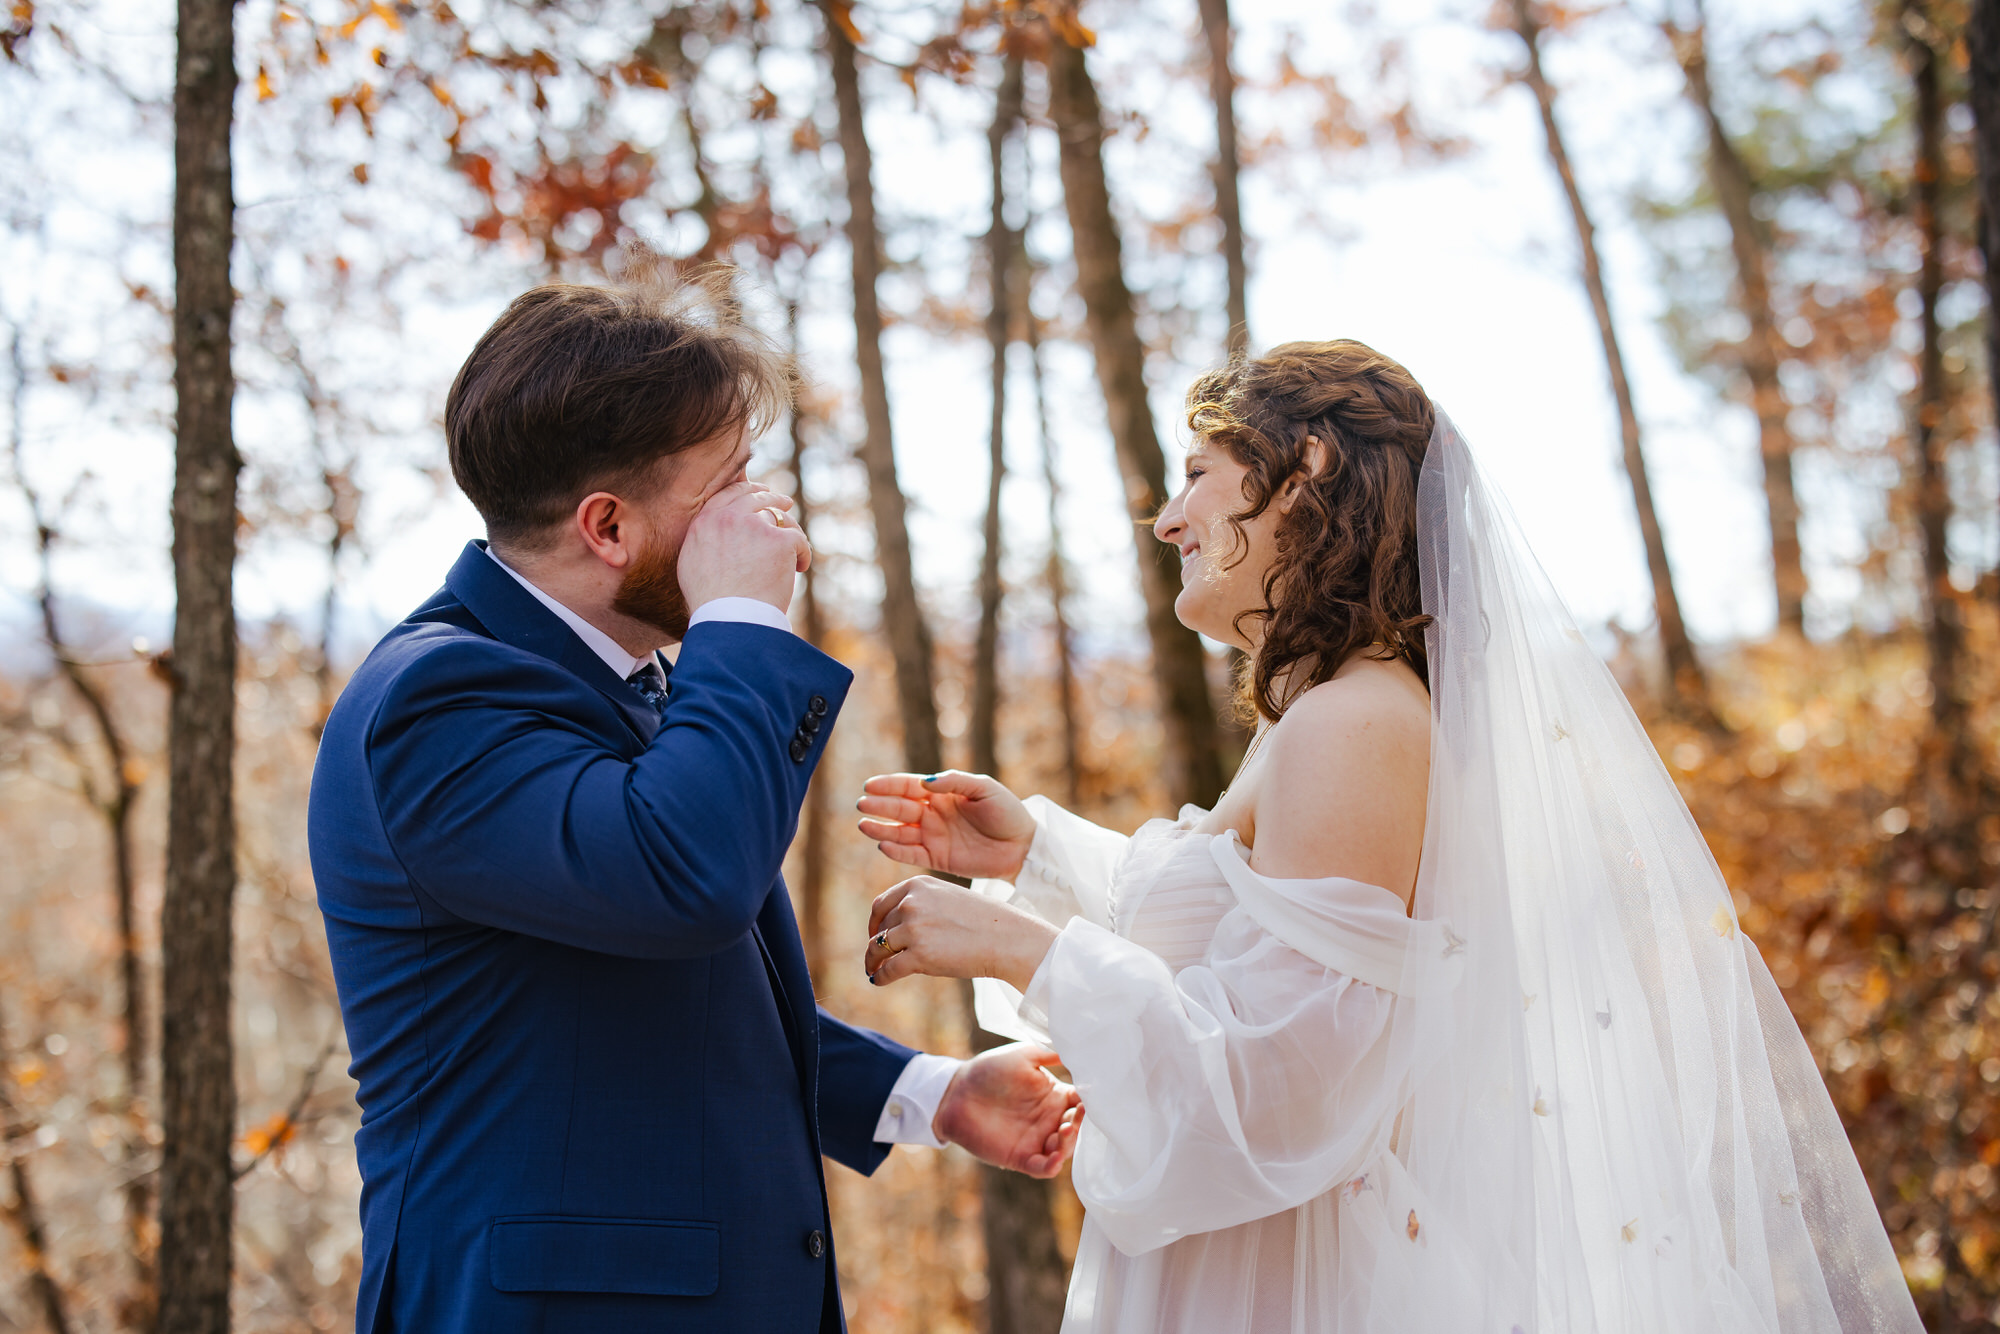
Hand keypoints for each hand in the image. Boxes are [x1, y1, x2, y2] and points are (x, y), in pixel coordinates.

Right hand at [677, 481, 810, 614]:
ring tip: (796, 542)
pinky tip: (799, 567)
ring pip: (780, 518)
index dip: (746, 491)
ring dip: (790, 527)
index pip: (729, 495)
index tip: (758, 492)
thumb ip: (703, 540)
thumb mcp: (691, 565)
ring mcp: (756, 527)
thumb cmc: (710, 603)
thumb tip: (716, 532)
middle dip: (772, 498)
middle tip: (784, 503)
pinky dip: (802, 554)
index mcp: (705, 522)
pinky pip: (798, 540)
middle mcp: (730, 518)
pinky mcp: (781, 541)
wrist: (729, 620)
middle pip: (756, 499)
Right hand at [857, 771, 1034, 879]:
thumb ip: (955, 781)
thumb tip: (925, 781)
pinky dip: (897, 851)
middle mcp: (932, 814)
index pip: (908, 786)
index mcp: (941, 793)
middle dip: (880, 806)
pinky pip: (912, 855)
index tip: (870, 785)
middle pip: (900, 809)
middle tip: (862, 805)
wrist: (1023, 846)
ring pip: (900, 832)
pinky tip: (884, 845)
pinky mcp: (938, 858)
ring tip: (864, 826)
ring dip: (881, 829)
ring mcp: (933, 837)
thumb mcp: (984, 788)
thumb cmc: (1007, 812)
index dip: (889, 785)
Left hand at [865, 875, 1058, 990]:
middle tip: (874, 958)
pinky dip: (881, 977)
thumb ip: (919, 905)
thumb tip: (890, 929)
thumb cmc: (980, 921)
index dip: (874, 923)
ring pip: (878, 948)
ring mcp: (914, 929)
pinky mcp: (919, 956)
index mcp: (917, 886)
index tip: (874, 935)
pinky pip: (889, 970)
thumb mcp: (946, 898)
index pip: (881, 905)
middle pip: (880, 928)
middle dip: (876, 944)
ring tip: (873, 970)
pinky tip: (879, 981)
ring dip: (873, 962)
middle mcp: (911, 904)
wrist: (1006, 938)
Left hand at [933, 1043, 1082, 1178]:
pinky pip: (1042, 1168)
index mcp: (1053, 1097)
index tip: (1090, 1098)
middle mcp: (1048, 1120)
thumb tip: (1077, 1050)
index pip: (1081, 1103)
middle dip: (1080, 1125)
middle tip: (1074, 1116)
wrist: (956, 1091)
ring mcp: (1035, 1140)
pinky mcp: (1020, 1157)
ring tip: (1063, 1132)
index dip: (1089, 1102)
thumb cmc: (989, 1070)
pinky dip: (1052, 1166)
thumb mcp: (1023, 1056)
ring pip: (1064, 1150)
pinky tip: (1054, 1157)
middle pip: (1076, 1129)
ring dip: (1069, 1144)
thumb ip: (1049, 1054)